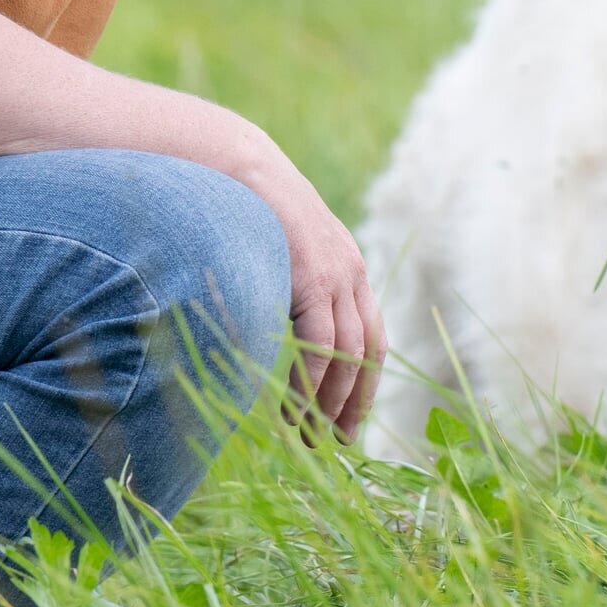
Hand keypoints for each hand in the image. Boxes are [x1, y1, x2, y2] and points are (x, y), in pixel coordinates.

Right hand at [243, 158, 382, 435]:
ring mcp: (336, 273)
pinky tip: (297, 410)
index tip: (351, 417)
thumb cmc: (244, 209)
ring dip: (332, 403)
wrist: (234, 163)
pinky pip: (320, 343)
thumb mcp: (278, 251)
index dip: (365, 380)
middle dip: (355, 402)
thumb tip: (275, 327)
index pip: (372, 335)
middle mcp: (351, 271)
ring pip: (348, 355)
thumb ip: (289, 286)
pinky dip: (313, 383)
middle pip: (370, 351)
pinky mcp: (312, 277)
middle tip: (338, 443)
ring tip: (312, 437)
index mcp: (347, 266)